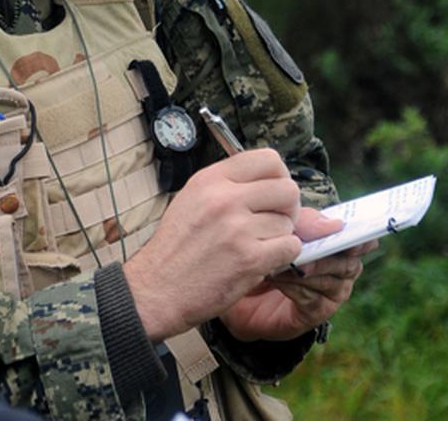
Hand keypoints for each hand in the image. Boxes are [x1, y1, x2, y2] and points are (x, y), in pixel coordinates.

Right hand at [124, 149, 302, 340]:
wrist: (157, 288)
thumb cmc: (175, 248)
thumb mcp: (192, 201)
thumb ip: (229, 188)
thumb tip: (274, 184)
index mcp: (210, 180)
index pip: (267, 159)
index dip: (279, 176)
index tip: (273, 193)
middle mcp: (224, 199)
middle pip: (287, 189)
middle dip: (287, 208)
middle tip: (272, 222)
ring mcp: (237, 228)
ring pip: (288, 223)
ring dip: (279, 237)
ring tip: (254, 246)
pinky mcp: (250, 258)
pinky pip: (290, 247)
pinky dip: (281, 256)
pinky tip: (260, 261)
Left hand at [221, 209, 377, 341]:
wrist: (239, 285)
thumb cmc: (264, 251)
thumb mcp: (280, 230)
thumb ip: (305, 222)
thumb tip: (334, 223)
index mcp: (340, 244)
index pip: (361, 241)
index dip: (362, 239)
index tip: (358, 237)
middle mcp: (343, 269)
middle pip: (347, 262)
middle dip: (324, 255)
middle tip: (302, 249)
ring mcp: (332, 293)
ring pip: (329, 280)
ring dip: (303, 271)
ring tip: (279, 263)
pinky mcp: (316, 312)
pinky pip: (312, 298)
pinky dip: (293, 286)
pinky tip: (275, 278)